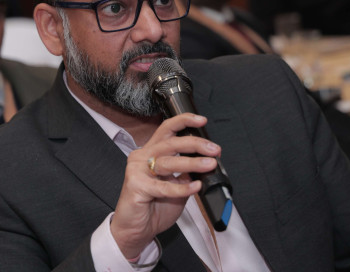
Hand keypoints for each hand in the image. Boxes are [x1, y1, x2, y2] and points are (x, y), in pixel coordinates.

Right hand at [110, 113, 220, 258]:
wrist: (135, 229)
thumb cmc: (153, 207)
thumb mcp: (175, 185)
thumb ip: (185, 173)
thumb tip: (206, 162)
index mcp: (151, 152)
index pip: (166, 129)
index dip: (183, 121)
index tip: (201, 120)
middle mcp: (142, 157)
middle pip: (170, 143)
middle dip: (195, 144)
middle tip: (213, 149)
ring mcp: (137, 171)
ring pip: (168, 162)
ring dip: (192, 163)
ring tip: (210, 165)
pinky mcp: (136, 186)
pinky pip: (164, 186)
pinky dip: (182, 187)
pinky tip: (195, 187)